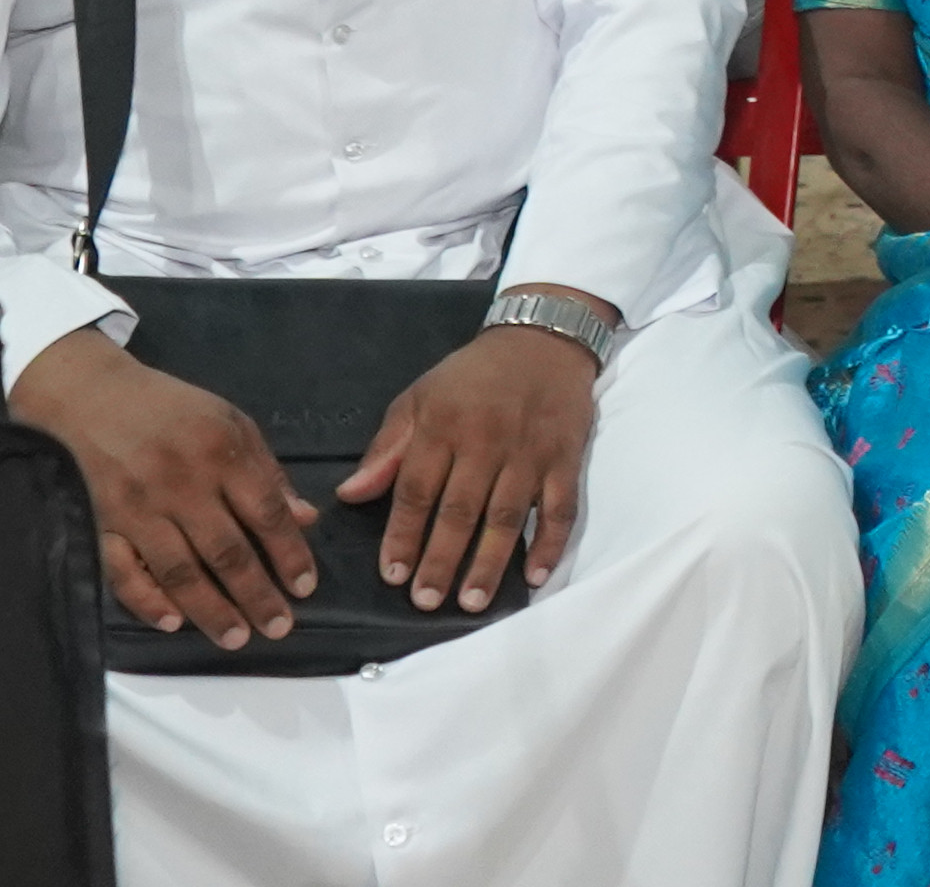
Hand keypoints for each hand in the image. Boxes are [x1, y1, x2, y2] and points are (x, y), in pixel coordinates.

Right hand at [7, 329, 315, 647]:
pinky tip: (174, 622)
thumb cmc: (171, 411)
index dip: (289, 554)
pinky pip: (123, 572)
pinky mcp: (101, 524)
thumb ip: (268, 472)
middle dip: (256, 594)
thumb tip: (305, 519)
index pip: (265, 513)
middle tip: (280, 627)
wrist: (92, 397)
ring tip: (237, 637)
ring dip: (211, 609)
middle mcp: (181, 483)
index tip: (306, 587)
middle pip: (226, 550)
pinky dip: (147, 601)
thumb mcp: (232, 423)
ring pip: (179, 569)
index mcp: (222, 453)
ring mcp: (137, 508)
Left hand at [338, 315, 601, 611]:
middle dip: (442, 559)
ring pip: (508, 515)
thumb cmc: (472, 376)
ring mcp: (530, 452)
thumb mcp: (419, 398)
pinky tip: (535, 575)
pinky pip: (561, 506)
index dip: (404, 535)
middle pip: (461, 510)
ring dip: (490, 562)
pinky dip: (550, 542)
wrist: (543, 339)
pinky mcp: (567, 458)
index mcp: (444, 426)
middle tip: (426, 601)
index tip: (392, 575)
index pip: (418, 490)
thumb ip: (388, 448)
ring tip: (471, 602)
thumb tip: (351, 495)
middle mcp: (487, 441)